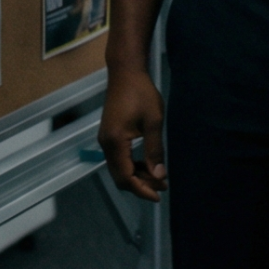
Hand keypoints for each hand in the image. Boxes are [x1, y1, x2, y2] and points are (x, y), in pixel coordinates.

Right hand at [98, 65, 166, 201]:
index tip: (159, 195)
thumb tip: (159, 176)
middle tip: (162, 186)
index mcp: (115, 142)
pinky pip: (118, 159)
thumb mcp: (153, 122)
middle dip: (140, 185)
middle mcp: (106, 144)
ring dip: (137, 176)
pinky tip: (147, 165)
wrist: (125, 73)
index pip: (126, 176)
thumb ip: (154, 150)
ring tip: (158, 177)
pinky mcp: (108, 136)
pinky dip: (132, 166)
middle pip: (120, 177)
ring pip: (119, 169)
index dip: (142, 189)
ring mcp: (105, 140)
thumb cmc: (141, 94)